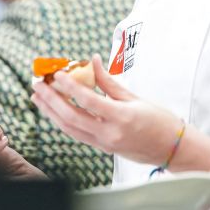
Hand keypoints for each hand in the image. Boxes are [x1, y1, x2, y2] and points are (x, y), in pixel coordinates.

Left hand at [32, 54, 199, 166]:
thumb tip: (93, 60)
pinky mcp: (102, 148)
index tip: (57, 74)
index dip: (69, 86)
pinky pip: (76, 134)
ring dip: (51, 112)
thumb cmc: (158, 120)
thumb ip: (108, 81)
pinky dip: (62, 121)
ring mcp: (104, 144)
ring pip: (70, 129)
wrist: (171, 148)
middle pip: (71, 117)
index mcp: (120, 117)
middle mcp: (109, 134)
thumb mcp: (134, 96)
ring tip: (38, 97)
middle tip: (38, 84)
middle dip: (51, 100)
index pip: (88, 101)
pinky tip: (54, 110)